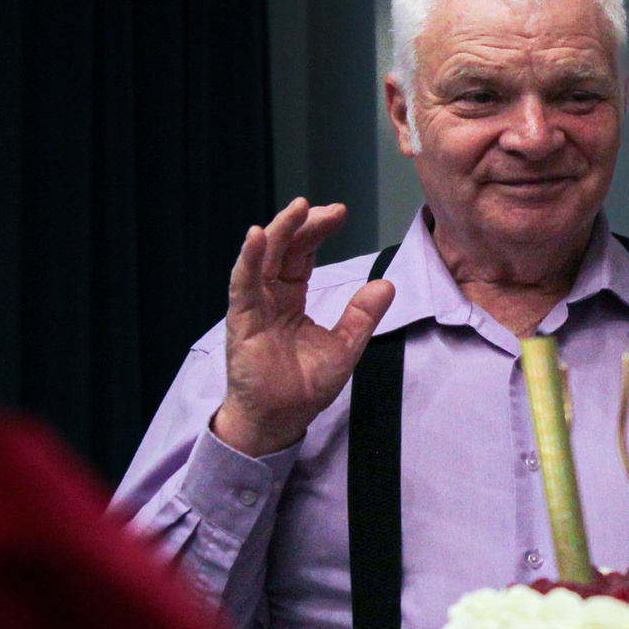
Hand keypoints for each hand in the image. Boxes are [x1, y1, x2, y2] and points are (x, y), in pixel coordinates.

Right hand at [212, 199, 394, 457]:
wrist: (281, 420)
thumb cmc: (305, 386)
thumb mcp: (345, 347)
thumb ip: (362, 316)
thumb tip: (386, 284)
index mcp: (290, 299)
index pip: (303, 255)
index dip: (318, 231)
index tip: (340, 212)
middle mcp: (269, 297)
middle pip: (284, 249)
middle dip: (304, 225)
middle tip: (328, 208)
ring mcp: (253, 307)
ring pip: (262, 259)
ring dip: (279, 231)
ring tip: (297, 208)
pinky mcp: (241, 321)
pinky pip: (243, 284)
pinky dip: (249, 259)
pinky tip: (258, 236)